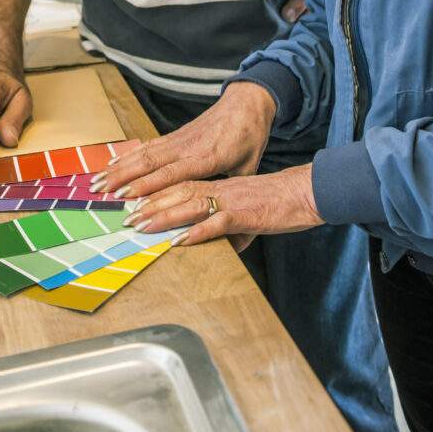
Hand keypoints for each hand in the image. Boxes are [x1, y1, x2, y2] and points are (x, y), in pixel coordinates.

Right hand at [92, 81, 276, 199]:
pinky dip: (127, 155)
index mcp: (207, 158)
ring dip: (118, 167)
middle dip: (122, 179)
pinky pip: (147, 146)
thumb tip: (242, 235)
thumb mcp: (249, 168)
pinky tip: (111, 163)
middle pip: (149, 163)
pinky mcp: (175, 134)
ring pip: (143, 153)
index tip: (124, 199)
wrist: (247, 103)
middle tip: (100, 194)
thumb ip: (237, 196)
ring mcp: (179, 139)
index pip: (171, 175)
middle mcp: (188, 147)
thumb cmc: (250, 138)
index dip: (146, 186)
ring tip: (97, 181)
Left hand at [123, 164, 322, 250]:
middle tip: (125, 215)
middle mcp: (221, 190)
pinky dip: (196, 231)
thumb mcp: (250, 212)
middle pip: (177, 192)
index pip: (180, 186)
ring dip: (163, 215)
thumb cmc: (281, 202)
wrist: (307, 192)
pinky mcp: (246, 214)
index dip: (155, 192)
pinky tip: (179, 240)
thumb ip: (234, 225)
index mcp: (220, 187)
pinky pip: (217, 222)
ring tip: (140, 225)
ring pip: (190, 204)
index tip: (134, 201)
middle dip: (149, 203)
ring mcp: (232, 201)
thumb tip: (229, 245)